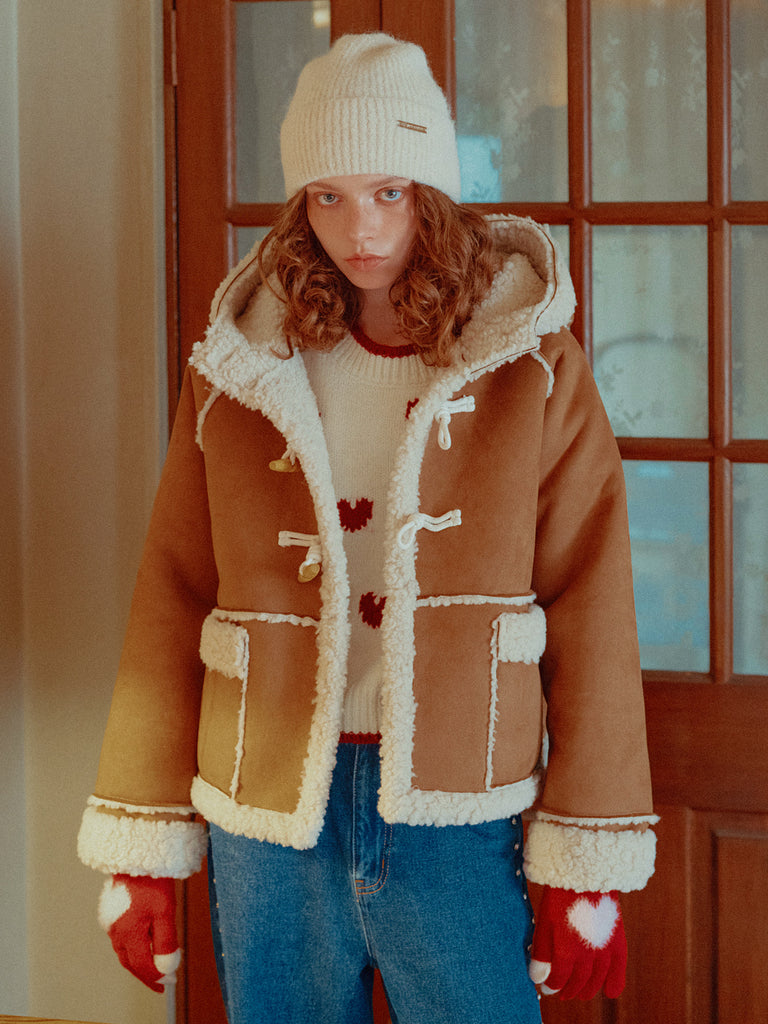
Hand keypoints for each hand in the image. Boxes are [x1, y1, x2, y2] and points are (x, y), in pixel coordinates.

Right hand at [98, 874, 180, 992]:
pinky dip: (132, 947)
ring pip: (124, 950)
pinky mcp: (111, 912)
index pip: (141, 966)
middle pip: (130, 962)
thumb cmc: (152, 881)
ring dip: (138, 961)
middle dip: (145, 974)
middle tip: (161, 981)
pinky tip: (143, 943)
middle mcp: (116, 931)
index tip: (168, 983)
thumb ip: (165, 942)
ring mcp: (111, 921)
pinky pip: (121, 937)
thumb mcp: (164, 912)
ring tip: (154, 965)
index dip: (155, 977)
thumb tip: (166, 968)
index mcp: (128, 934)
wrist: (137, 854)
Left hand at [529, 886, 626, 999]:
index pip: (559, 980)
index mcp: (566, 950)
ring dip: (588, 990)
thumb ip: (541, 953)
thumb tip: (538, 979)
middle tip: (562, 993)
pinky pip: (619, 968)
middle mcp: (587, 954)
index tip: (547, 988)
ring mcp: (605, 948)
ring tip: (580, 993)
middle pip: (579, 982)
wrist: (584, 873)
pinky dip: (615, 983)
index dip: (552, 987)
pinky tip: (609, 992)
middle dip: (569, 990)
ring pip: (597, 979)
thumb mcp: (545, 923)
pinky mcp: (618, 940)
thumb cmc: (560, 896)